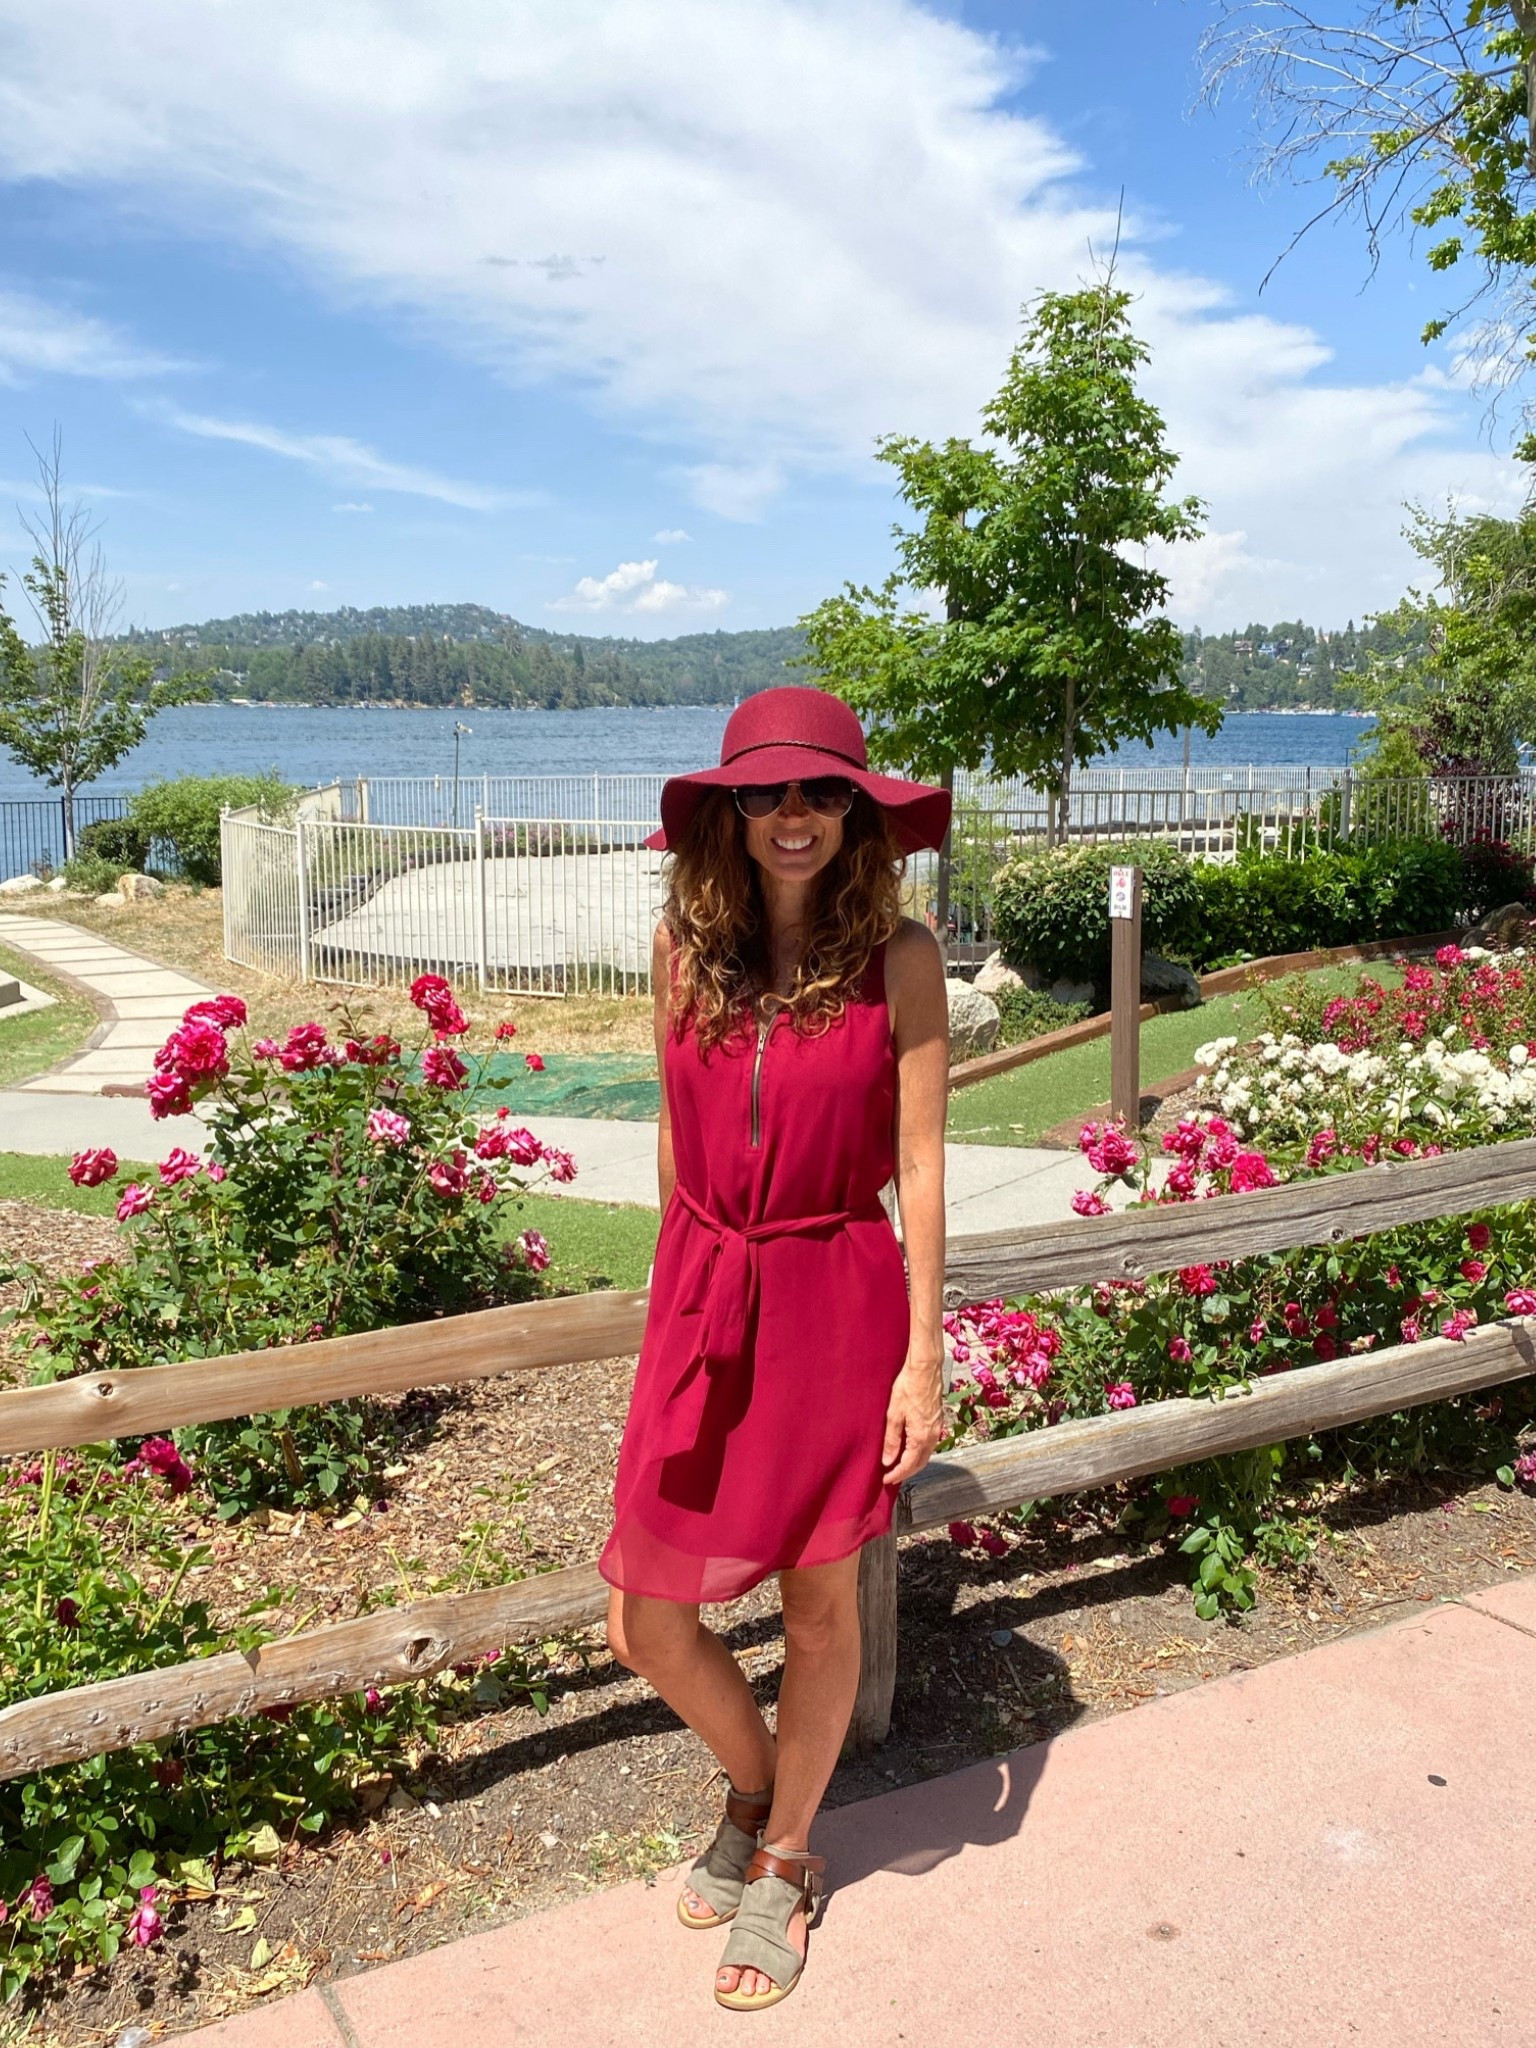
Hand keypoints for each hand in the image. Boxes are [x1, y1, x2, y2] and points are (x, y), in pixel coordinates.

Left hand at [881, 1352, 945, 1486]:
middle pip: (920, 1463)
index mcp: (921, 1437)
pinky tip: (909, 1448)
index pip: (909, 1465)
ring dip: (913, 1463)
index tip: (886, 1480)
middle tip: (891, 1477)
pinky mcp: (937, 1421)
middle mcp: (933, 1436)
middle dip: (906, 1472)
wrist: (926, 1368)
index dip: (897, 1475)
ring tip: (898, 1465)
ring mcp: (937, 1428)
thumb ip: (892, 1440)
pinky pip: (929, 1444)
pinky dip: (919, 1452)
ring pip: (926, 1454)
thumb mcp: (894, 1414)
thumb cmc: (908, 1387)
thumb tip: (888, 1460)